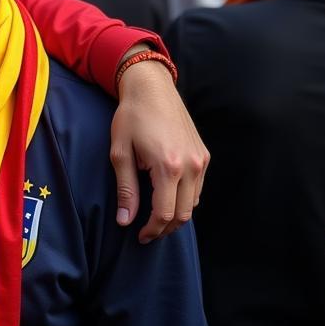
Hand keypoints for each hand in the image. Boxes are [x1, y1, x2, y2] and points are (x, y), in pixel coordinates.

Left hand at [110, 61, 208, 243]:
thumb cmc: (131, 118)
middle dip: (165, 229)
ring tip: (155, 218)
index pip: (165, 213)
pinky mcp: (204, 155)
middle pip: (184, 214)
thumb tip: (125, 220)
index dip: (152, 230)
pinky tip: (167, 198)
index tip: (139, 236)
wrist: (152, 89)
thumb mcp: (120, 153)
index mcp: (169, 167)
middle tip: (146, 233)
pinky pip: (198, 188)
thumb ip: (126, 189)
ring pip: (194, 204)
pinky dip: (185, 200)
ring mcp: (201, 160)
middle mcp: (191, 166)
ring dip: (176, 216)